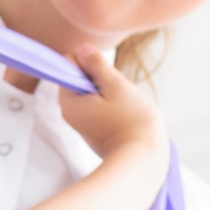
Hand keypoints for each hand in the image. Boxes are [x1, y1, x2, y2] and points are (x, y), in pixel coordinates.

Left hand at [59, 45, 164, 159]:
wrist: (142, 160)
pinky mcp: (92, 129)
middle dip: (101, 79)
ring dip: (108, 92)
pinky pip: (98, 106)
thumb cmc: (132, 121)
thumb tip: (82, 49)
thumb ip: (97, 65)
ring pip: (92, 92)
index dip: (90, 63)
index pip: (69, 63)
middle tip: (117, 93)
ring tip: (122, 105)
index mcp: (67, 99)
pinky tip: (123, 114)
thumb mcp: (116, 85)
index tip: (105, 77)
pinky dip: (111, 105)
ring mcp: (80, 122)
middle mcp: (68, 111)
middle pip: (81, 77)